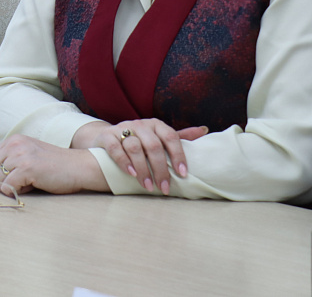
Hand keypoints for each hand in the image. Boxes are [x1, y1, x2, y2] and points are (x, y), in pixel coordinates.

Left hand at [0, 134, 107, 195]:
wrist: (78, 167)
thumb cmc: (55, 165)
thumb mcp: (29, 155)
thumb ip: (11, 162)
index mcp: (13, 140)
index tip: (11, 176)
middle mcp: (14, 144)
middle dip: (0, 181)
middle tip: (19, 182)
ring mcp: (20, 155)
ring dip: (10, 187)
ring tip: (28, 182)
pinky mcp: (27, 168)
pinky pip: (8, 187)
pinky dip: (16, 192)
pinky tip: (31, 186)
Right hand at [71, 119, 207, 193]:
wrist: (106, 137)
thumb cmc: (139, 140)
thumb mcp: (158, 137)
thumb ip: (179, 136)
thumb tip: (204, 130)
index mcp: (156, 124)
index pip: (171, 137)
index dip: (178, 155)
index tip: (183, 174)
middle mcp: (140, 124)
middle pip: (153, 146)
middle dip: (160, 169)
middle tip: (165, 188)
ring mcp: (122, 129)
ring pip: (135, 148)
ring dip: (143, 170)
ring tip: (148, 186)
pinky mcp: (107, 136)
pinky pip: (116, 149)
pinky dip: (124, 162)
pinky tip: (132, 174)